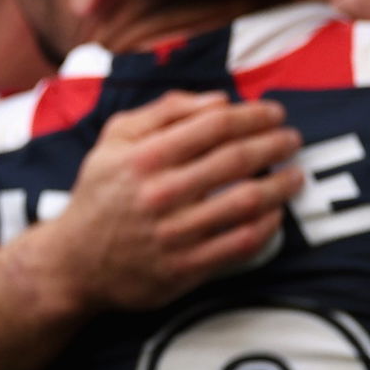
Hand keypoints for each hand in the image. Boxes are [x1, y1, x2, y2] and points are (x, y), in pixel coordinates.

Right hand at [42, 90, 301, 312]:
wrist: (75, 263)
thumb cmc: (101, 194)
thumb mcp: (114, 140)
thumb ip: (164, 112)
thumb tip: (220, 101)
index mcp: (143, 156)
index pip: (214, 125)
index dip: (253, 115)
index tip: (274, 113)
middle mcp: (160, 193)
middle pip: (236, 159)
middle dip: (274, 144)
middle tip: (292, 139)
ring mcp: (174, 233)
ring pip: (246, 202)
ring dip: (281, 185)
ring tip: (294, 175)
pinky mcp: (185, 269)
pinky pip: (241, 244)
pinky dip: (267, 226)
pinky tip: (275, 213)